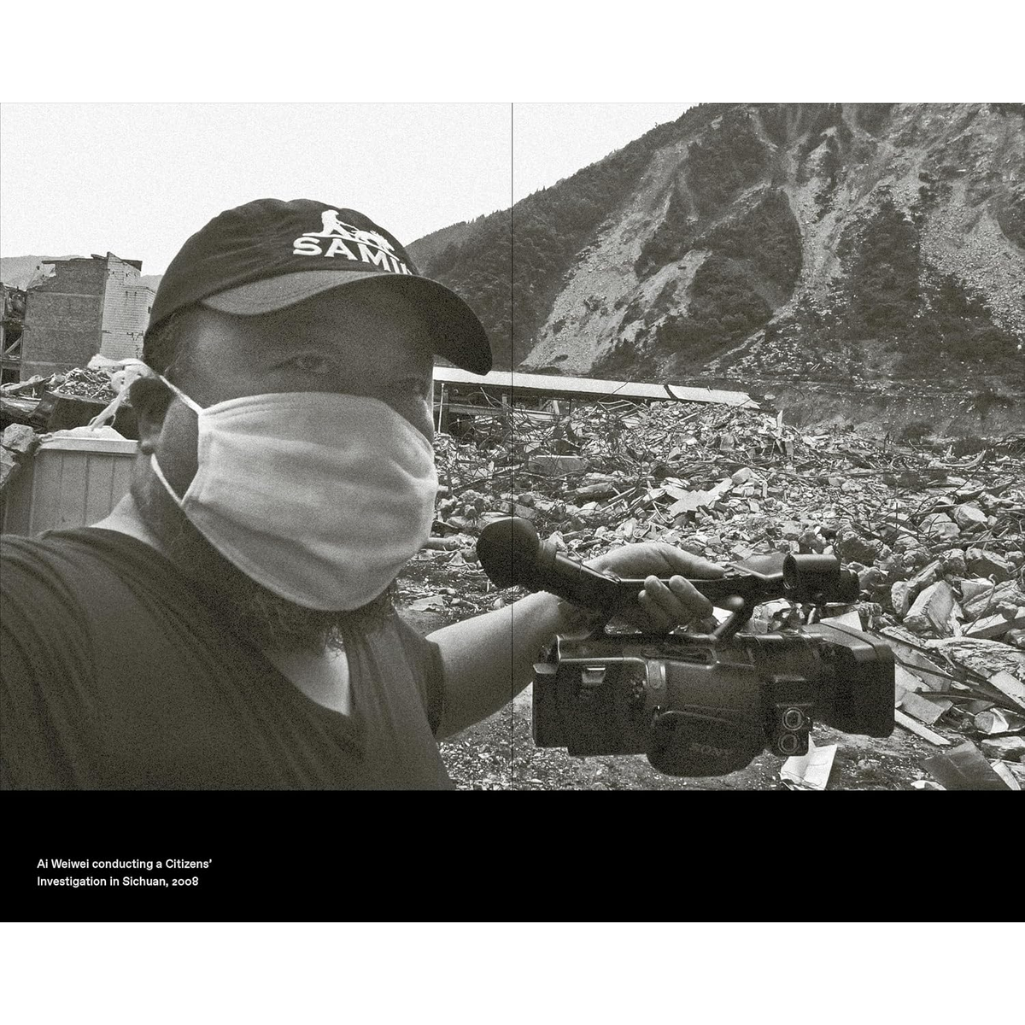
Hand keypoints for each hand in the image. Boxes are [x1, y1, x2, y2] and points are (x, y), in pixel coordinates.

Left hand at [585, 543, 724, 633]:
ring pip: (683, 615)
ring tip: (648, 583)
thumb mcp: (662, 553)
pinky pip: (664, 623)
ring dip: (665, 596)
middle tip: (673, 580)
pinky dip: (653, 606)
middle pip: (703, 609)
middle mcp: (679, 600)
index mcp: (686, 580)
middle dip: (690, 593)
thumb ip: (692, 563)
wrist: (602, 575)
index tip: (737, 601)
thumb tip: (720, 571)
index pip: (714, 593)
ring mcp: (667, 614)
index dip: (728, 598)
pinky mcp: (652, 627)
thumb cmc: (628, 561)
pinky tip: (641, 597)